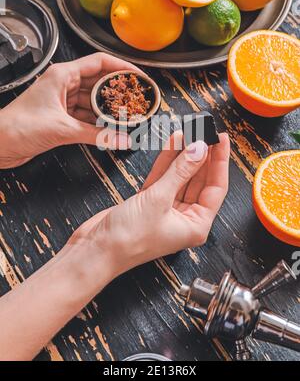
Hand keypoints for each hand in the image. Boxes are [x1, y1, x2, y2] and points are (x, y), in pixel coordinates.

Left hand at [0, 53, 139, 167]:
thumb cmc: (17, 126)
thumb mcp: (62, 129)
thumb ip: (96, 135)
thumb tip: (121, 139)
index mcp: (62, 75)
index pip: (99, 62)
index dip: (122, 68)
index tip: (138, 76)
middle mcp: (64, 85)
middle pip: (99, 82)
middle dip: (118, 92)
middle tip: (136, 99)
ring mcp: (63, 101)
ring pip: (93, 100)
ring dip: (109, 109)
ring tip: (127, 116)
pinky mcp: (61, 116)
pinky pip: (86, 116)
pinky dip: (98, 122)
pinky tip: (110, 128)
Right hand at [69, 132, 229, 277]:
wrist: (95, 249)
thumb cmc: (127, 238)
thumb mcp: (158, 199)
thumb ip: (180, 172)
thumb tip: (199, 150)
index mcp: (196, 225)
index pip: (216, 187)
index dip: (220, 161)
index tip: (221, 139)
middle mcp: (184, 219)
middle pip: (199, 180)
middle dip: (201, 155)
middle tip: (204, 131)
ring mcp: (166, 210)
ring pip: (180, 176)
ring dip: (183, 154)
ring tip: (189, 131)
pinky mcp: (149, 202)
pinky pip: (164, 178)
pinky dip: (167, 161)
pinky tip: (173, 143)